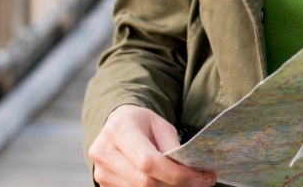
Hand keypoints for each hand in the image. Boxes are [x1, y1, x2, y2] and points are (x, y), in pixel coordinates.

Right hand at [89, 104, 215, 186]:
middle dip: (175, 184)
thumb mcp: (160, 125)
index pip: (148, 162)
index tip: (201, 178)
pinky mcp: (104, 184)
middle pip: (144, 182)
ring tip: (182, 179)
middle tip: (199, 181)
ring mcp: (101, 171)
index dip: (176, 174)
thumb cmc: (140, 123)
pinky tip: (166, 182)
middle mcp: (104, 152)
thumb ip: (172, 146)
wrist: (116, 125)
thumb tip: (188, 170)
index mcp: (120, 130)